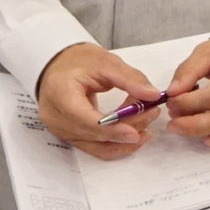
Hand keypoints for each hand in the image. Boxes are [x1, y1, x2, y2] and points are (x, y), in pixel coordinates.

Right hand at [37, 43, 163, 158]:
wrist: (58, 66)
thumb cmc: (77, 61)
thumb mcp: (105, 62)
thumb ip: (130, 79)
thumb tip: (152, 95)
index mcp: (60, 95)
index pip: (87, 121)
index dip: (112, 130)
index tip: (136, 132)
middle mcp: (57, 119)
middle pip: (96, 135)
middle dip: (126, 129)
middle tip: (151, 113)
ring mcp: (62, 131)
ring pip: (98, 146)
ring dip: (124, 137)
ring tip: (145, 119)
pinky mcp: (70, 137)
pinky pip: (95, 148)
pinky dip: (116, 142)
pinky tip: (133, 131)